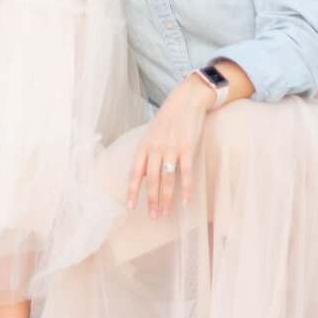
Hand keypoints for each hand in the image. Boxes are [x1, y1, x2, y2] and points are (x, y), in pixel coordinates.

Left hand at [126, 76, 211, 219]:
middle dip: (151, 200)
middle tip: (153, 217)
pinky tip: (185, 201)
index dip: (132, 191)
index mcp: (144, 144)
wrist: (186, 100)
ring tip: (166, 213)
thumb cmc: (168, 118)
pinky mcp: (187, 147)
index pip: (135, 172)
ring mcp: (172, 147)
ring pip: (167, 179)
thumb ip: (147, 153)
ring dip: (166, 199)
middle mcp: (155, 147)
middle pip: (151, 179)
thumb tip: (142, 175)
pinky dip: (185, 189)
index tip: (130, 207)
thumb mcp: (152, 133)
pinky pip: (185, 172)